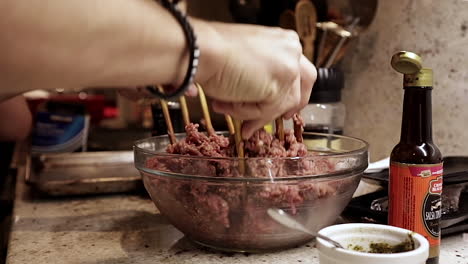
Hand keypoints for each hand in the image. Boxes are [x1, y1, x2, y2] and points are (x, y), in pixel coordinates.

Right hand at [195, 22, 316, 138]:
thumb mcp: (246, 60)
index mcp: (284, 40)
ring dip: (253, 111)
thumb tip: (263, 96)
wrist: (199, 50)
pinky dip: (244, 113)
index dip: (293, 91)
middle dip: (290, 106)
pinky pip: (266, 112)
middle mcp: (291, 50)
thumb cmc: (212, 51)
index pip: (300, 70)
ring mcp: (289, 68)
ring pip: (281, 104)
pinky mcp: (280, 87)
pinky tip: (223, 105)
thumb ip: (262, 74)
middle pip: (303, 86)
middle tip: (281, 119)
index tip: (286, 107)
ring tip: (226, 107)